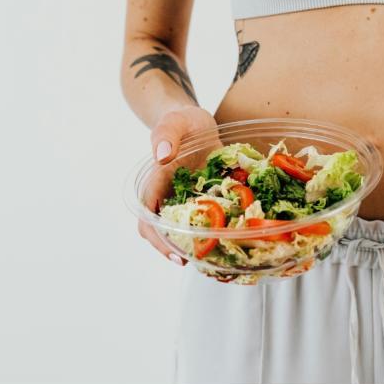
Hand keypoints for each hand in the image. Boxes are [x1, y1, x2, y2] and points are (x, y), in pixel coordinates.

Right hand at [138, 105, 218, 265]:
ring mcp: (187, 199)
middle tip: (201, 262)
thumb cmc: (180, 120)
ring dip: (198, 243)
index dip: (159, 240)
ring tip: (218, 258)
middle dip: (178, 249)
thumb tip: (163, 155)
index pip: (148, 218)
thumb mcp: (174, 121)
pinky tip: (234, 235)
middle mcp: (169, 196)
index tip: (176, 254)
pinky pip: (209, 217)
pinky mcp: (206, 197)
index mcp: (156, 183)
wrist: (194, 120)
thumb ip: (166, 135)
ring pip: (187, 229)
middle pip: (164, 232)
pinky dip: (218, 227)